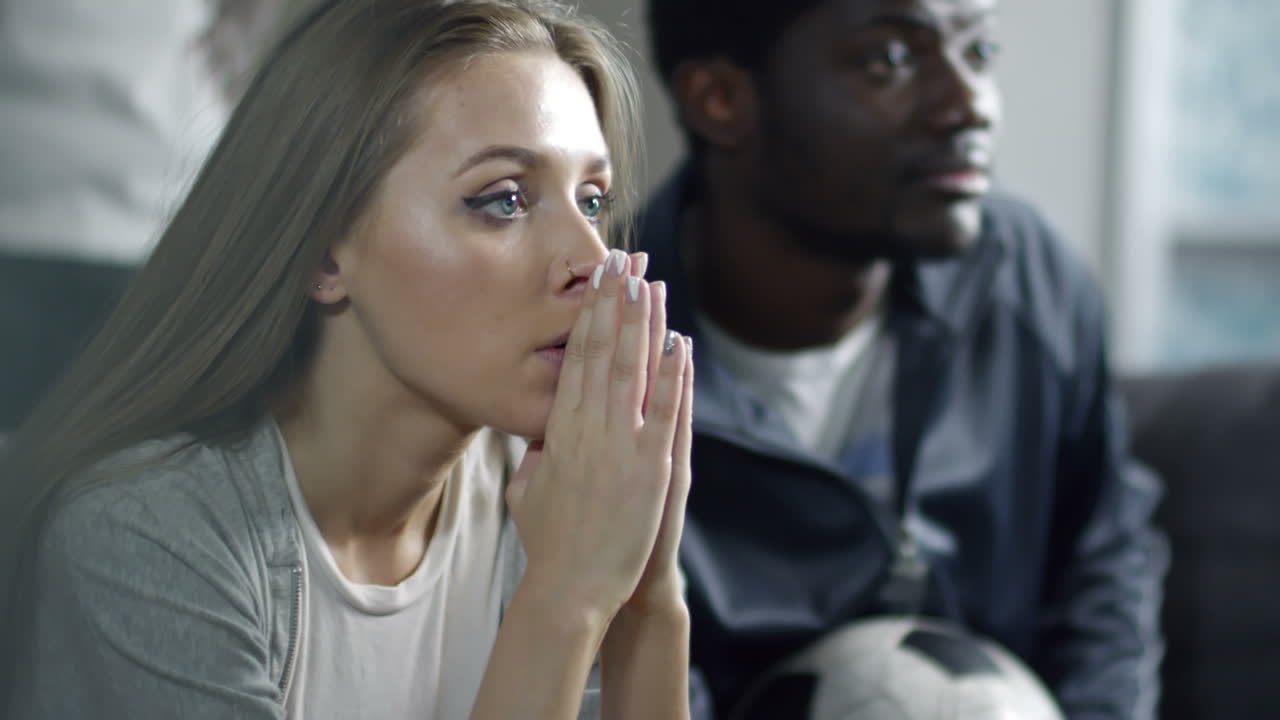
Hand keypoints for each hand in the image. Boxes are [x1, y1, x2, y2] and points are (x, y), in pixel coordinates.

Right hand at [506, 249, 690, 619]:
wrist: (568, 589)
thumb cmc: (547, 545)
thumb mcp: (525, 492)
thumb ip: (532, 457)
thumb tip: (535, 434)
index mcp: (558, 431)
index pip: (575, 360)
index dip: (587, 316)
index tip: (594, 281)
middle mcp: (589, 430)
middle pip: (602, 352)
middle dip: (613, 303)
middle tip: (622, 259)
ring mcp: (621, 447)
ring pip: (633, 371)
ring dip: (642, 324)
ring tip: (649, 281)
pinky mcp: (652, 469)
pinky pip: (664, 411)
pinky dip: (672, 375)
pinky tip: (679, 341)